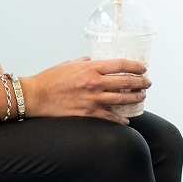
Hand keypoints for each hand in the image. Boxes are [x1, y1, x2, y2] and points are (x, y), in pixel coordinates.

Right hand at [23, 57, 149, 124]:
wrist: (35, 96)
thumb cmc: (49, 79)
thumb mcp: (69, 64)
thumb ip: (85, 62)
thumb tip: (94, 61)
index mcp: (91, 68)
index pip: (120, 64)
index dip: (135, 66)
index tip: (143, 68)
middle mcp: (94, 83)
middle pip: (125, 82)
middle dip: (140, 82)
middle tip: (147, 83)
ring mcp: (92, 99)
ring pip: (121, 99)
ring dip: (135, 98)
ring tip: (141, 97)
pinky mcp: (87, 113)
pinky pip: (109, 116)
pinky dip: (119, 119)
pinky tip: (126, 120)